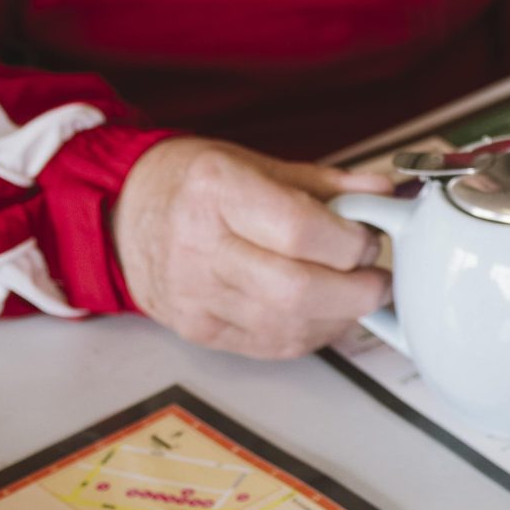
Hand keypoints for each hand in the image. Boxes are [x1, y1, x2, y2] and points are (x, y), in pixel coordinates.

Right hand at [112, 138, 393, 359]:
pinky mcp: (198, 330)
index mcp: (215, 190)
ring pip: (290, 325)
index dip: (351, 243)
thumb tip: (385, 192)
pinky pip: (274, 345)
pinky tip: (323, 313)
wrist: (124, 214)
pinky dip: (313, 333)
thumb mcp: (257, 165)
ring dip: (340, 316)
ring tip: (352, 293)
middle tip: (376, 279)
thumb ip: (328, 185)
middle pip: (298, 289)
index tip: (368, 239)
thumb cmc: (194, 185)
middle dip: (356, 291)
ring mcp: (194, 294)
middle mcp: (199, 245)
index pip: (300, 230)